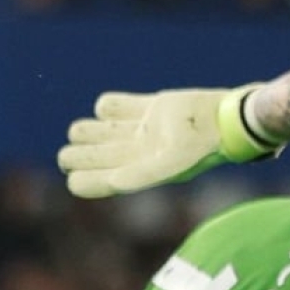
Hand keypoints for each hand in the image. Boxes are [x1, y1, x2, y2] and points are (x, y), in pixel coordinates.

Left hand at [55, 86, 265, 198]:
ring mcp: (145, 129)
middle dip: (80, 156)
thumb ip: (142, 175)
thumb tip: (114, 183)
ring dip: (89, 131)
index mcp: (142, 169)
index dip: (86, 180)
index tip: (70, 177)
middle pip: (100, 155)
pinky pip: (120, 106)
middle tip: (64, 156)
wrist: (224, 118)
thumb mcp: (172, 163)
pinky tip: (104, 108)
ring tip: (76, 131)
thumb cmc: (200, 145)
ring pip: (106, 131)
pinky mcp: (152, 107)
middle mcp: (141, 151)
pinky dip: (108, 106)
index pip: (105, 180)